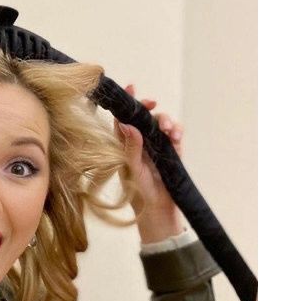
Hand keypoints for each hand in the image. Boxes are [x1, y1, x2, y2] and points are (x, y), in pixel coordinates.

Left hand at [113, 84, 183, 215]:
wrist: (158, 212)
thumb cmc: (138, 192)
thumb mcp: (132, 169)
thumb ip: (130, 147)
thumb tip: (125, 124)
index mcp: (125, 145)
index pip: (124, 120)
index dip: (127, 104)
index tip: (132, 88)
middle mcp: (141, 143)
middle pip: (145, 118)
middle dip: (150, 109)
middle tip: (153, 104)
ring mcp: (157, 147)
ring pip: (162, 125)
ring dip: (167, 121)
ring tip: (169, 128)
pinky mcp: (172, 153)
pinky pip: (176, 136)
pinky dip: (178, 132)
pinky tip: (177, 135)